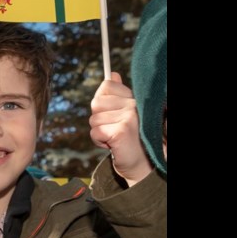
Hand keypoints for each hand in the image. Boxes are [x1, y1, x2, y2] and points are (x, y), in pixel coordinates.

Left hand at [89, 72, 152, 186]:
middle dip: (98, 118)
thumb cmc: (131, 138)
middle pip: (96, 103)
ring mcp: (128, 117)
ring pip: (94, 120)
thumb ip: (117, 95)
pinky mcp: (121, 131)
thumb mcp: (124, 113)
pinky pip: (95, 132)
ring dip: (99, 132)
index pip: (106, 86)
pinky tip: (112, 144)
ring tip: (114, 137)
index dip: (102, 101)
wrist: (142, 162)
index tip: (110, 112)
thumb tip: (112, 75)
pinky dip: (99, 141)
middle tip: (112, 128)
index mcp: (133, 99)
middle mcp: (133, 105)